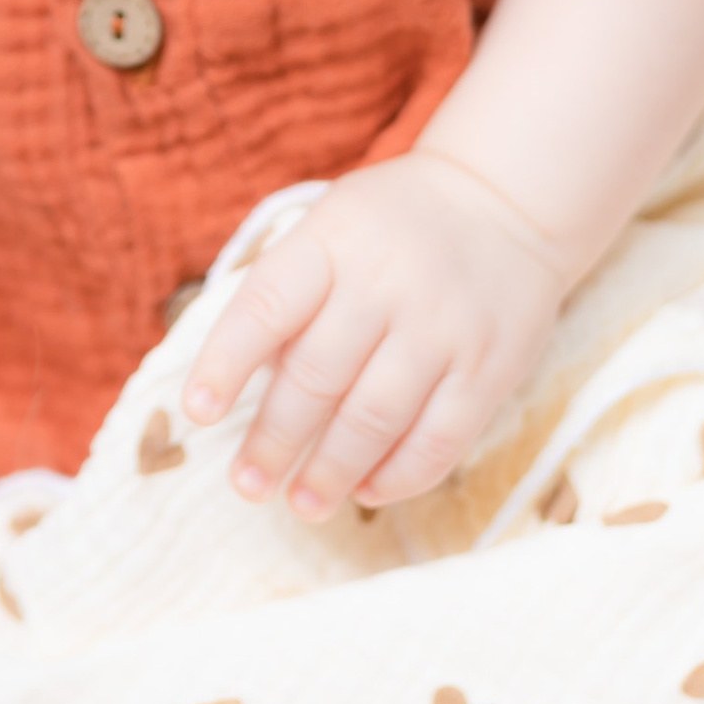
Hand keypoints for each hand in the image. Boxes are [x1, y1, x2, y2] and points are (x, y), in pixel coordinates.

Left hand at [180, 154, 565, 519]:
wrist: (506, 199)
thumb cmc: (393, 226)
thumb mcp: (332, 226)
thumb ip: (291, 293)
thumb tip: (245, 386)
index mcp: (334, 240)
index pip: (268, 305)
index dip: (226, 362)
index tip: (197, 413)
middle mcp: (387, 283)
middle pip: (317, 377)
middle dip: (275, 441)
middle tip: (247, 483)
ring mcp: (443, 328)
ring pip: (374, 419)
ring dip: (330, 472)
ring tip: (301, 504)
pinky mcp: (490, 368)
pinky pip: (439, 440)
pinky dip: (398, 476)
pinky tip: (366, 492)